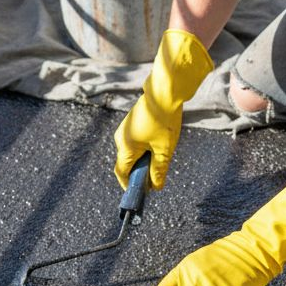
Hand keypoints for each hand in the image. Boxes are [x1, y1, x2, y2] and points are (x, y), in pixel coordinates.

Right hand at [114, 29, 212, 189]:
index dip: (130, 185)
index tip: (140, 193)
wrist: (164, 92)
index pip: (122, 173)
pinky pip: (135, 141)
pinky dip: (145, 148)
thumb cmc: (164, 120)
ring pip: (132, 151)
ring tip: (161, 159)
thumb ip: (159, 170)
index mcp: (125, 147)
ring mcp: (125, 128)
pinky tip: (159, 144)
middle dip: (140, 172)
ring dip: (144, 159)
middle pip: (127, 162)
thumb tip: (155, 187)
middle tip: (156, 177)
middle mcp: (121, 138)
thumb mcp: (164, 149)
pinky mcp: (132, 122)